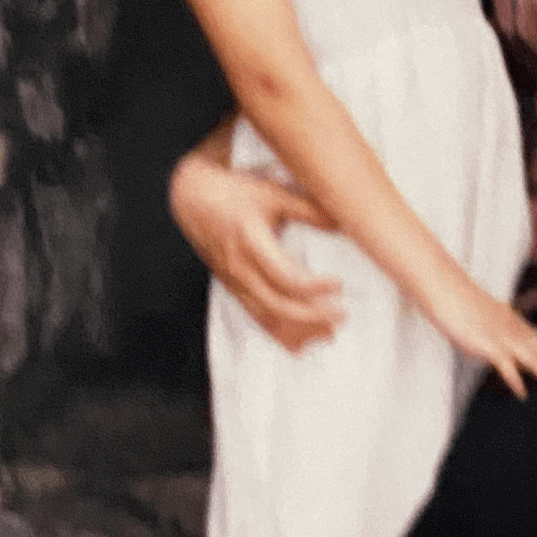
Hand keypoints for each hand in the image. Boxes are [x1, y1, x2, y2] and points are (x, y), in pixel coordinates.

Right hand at [170, 153, 346, 350]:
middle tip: (341, 316)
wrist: (193, 202)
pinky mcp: (235, 290)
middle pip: (277, 304)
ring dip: (298, 330)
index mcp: (252, 243)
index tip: (338, 284)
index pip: (285, 277)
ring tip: (329, 333)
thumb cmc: (234, 195)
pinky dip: (279, 333)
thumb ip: (308, 209)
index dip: (313, 287)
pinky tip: (302, 343)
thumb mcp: (273, 194)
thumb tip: (344, 222)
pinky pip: (257, 318)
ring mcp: (236, 283)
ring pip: (266, 317)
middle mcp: (242, 269)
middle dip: (311, 316)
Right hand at [434, 281, 536, 406]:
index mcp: (523, 330)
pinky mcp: (486, 344)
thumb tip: (518, 356)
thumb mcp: (496, 326)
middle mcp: (520, 334)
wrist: (449, 291)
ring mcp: (505, 338)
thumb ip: (509, 340)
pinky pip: (504, 363)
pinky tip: (522, 394)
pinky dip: (515, 379)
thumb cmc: (469, 309)